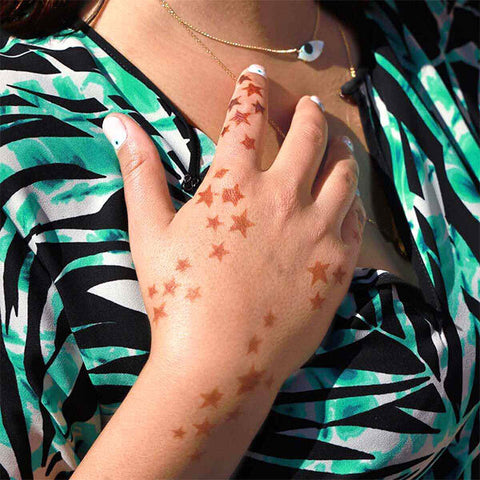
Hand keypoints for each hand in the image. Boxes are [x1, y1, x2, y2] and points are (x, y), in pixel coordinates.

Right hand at [103, 65, 365, 386]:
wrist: (217, 364)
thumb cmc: (177, 297)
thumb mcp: (149, 231)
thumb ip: (140, 172)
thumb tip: (118, 122)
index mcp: (234, 184)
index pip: (244, 117)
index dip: (248, 91)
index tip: (252, 79)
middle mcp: (284, 197)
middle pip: (308, 133)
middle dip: (306, 110)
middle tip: (305, 105)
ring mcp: (318, 231)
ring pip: (344, 171)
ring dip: (339, 150)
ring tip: (335, 145)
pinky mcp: (338, 265)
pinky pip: (356, 220)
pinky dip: (352, 203)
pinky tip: (345, 203)